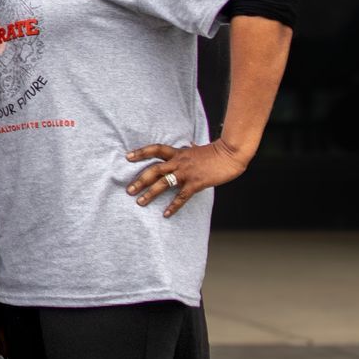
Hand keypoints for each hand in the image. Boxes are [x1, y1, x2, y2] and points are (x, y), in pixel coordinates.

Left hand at [125, 139, 251, 217]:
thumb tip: (188, 144)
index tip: (128, 157)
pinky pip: (181, 196)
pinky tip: (166, 214)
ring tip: (140, 202)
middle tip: (129, 190)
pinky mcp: (196, 183)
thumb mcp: (198, 148)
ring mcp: (186, 172)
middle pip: (154, 170)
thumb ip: (189, 149)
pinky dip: (173, 206)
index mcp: (178, 153)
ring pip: (163, 183)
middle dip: (140, 180)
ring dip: (150, 193)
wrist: (231, 153)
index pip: (155, 149)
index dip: (141, 152)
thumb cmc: (216, 151)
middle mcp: (178, 162)